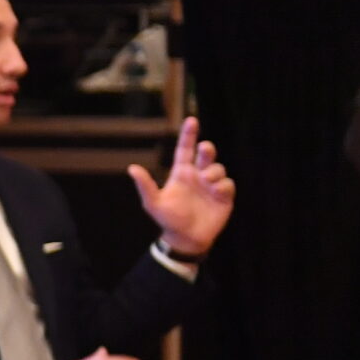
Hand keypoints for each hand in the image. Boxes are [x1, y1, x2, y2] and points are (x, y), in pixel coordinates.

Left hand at [128, 115, 234, 255]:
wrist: (186, 239)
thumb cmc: (168, 220)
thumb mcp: (154, 203)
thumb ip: (146, 186)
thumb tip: (132, 168)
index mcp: (181, 173)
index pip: (185, 150)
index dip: (189, 135)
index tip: (192, 120)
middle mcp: (197, 176)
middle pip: (205, 155)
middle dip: (207, 149)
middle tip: (204, 149)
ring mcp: (211, 185)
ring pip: (218, 168)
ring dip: (213, 172)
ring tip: (206, 182)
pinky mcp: (224, 196)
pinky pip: (227, 183)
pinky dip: (222, 186)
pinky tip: (216, 193)